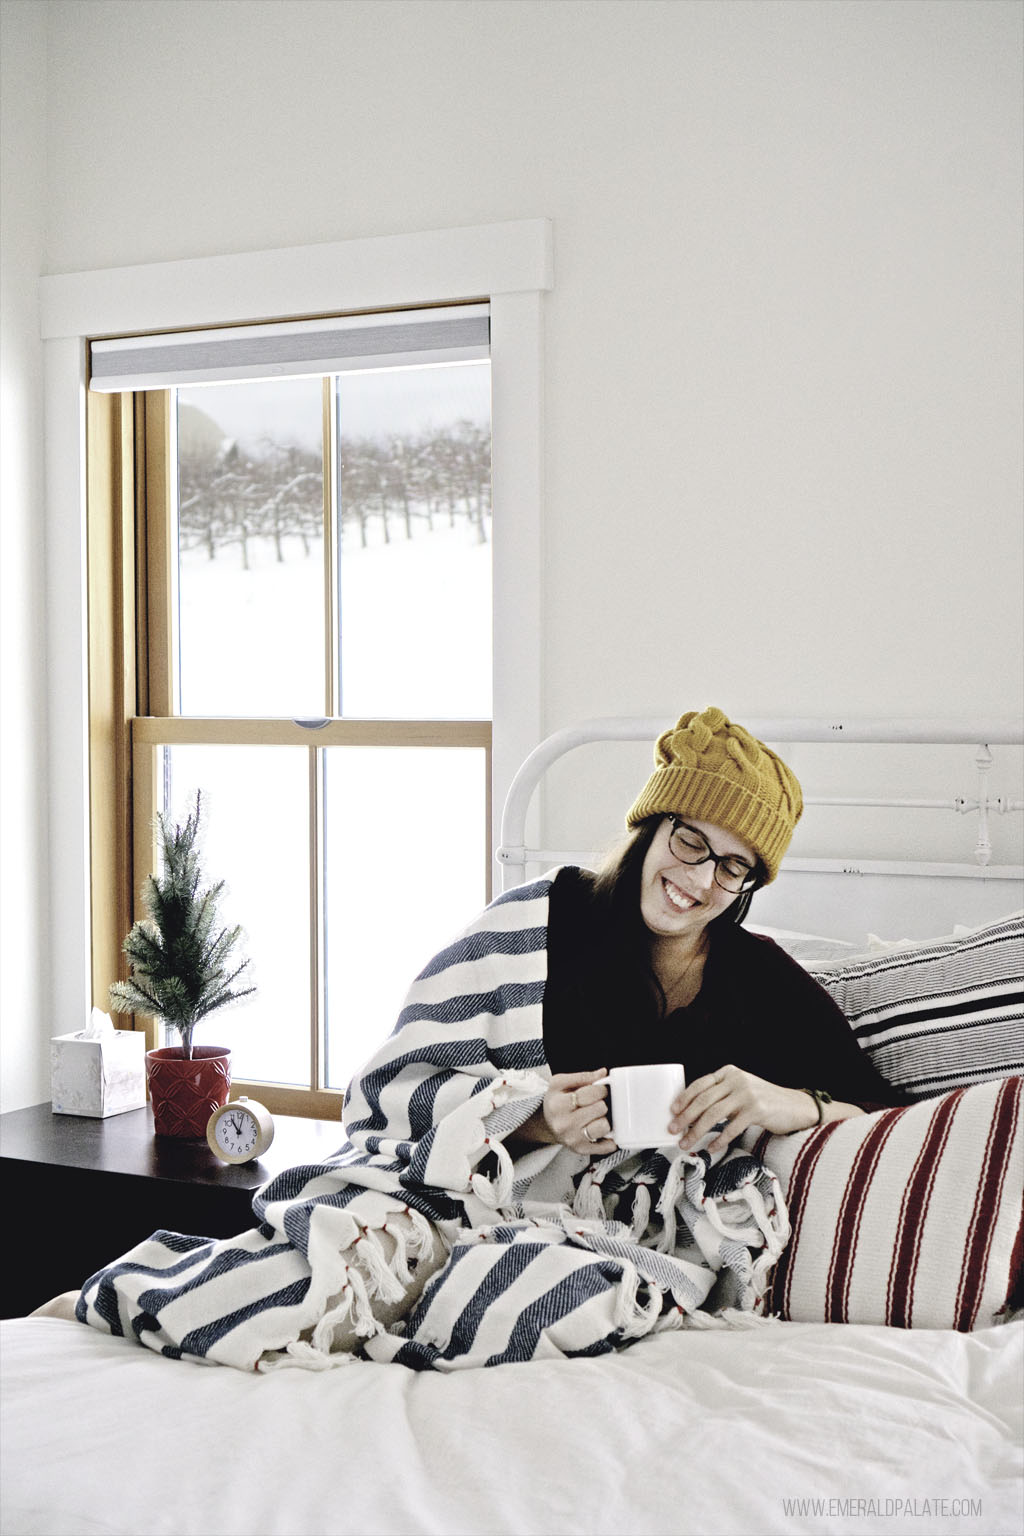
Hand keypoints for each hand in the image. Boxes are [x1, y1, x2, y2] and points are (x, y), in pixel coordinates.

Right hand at [543, 1069, 616, 1155]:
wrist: (547, 1124)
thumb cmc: (556, 1101)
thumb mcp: (560, 1083)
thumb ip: (582, 1076)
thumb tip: (603, 1073)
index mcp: (557, 1104)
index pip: (589, 1093)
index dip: (600, 1089)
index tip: (600, 1089)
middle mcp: (563, 1124)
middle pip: (600, 1108)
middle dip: (602, 1103)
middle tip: (596, 1103)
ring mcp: (572, 1139)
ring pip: (604, 1126)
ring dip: (604, 1119)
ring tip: (597, 1116)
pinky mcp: (581, 1150)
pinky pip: (607, 1146)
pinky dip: (610, 1138)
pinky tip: (602, 1131)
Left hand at [669, 1065, 816, 1154]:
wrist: (795, 1106)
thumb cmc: (763, 1101)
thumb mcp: (741, 1090)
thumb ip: (722, 1094)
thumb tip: (691, 1113)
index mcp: (729, 1072)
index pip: (700, 1084)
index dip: (684, 1098)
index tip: (673, 1111)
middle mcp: (737, 1080)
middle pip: (704, 1100)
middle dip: (686, 1117)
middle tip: (673, 1130)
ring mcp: (747, 1094)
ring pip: (714, 1115)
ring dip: (697, 1132)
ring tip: (686, 1143)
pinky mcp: (757, 1110)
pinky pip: (732, 1128)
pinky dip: (719, 1140)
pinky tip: (711, 1148)